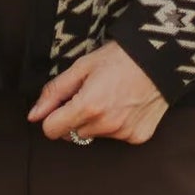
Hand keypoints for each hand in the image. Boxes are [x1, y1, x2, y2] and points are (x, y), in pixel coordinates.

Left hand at [32, 40, 167, 145]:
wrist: (160, 58)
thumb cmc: (120, 58)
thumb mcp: (81, 67)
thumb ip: (54, 92)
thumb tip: (33, 115)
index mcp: (88, 107)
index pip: (52, 130)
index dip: (53, 116)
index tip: (64, 103)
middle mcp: (105, 125)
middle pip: (72, 134)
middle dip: (75, 117)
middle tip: (91, 94)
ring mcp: (123, 133)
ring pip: (93, 135)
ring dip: (96, 121)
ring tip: (111, 97)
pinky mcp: (137, 137)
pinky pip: (115, 137)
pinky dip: (116, 124)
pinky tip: (126, 105)